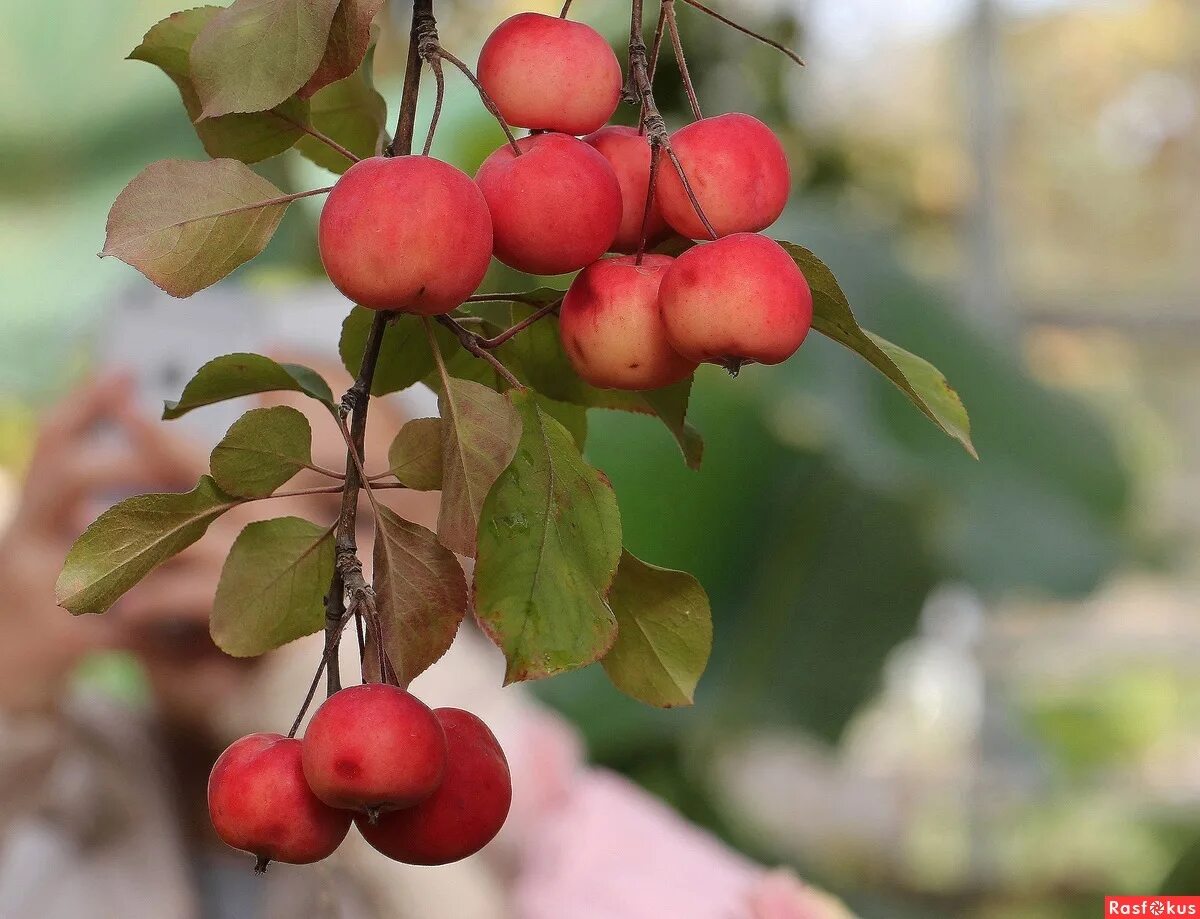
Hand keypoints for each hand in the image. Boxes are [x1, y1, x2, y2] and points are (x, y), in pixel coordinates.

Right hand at [0, 375, 203, 714]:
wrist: (5, 676)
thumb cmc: (44, 591)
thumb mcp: (55, 537)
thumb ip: (92, 497)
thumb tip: (133, 413)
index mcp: (31, 513)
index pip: (50, 444)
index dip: (83, 405)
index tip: (125, 373)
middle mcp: (23, 541)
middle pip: (67, 477)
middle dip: (130, 464)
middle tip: (187, 464)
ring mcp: (34, 588)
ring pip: (102, 545)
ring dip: (162, 538)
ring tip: (212, 534)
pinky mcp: (56, 639)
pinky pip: (124, 617)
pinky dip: (167, 615)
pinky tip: (206, 615)